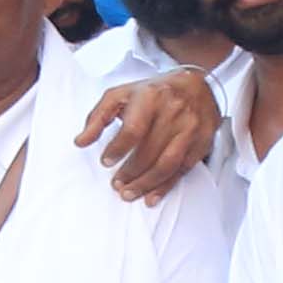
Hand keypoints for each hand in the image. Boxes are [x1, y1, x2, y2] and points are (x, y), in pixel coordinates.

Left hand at [75, 70, 221, 206]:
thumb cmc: (152, 93)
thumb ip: (98, 117)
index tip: (106, 162)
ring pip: (167, 163)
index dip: (118, 149)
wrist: (195, 85)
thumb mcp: (121, 95)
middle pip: (150, 150)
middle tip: (116, 185)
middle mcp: (173, 111)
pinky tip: (151, 197)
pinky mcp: (201, 142)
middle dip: (130, 172)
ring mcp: (190, 128)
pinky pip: (183, 170)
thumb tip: (80, 142)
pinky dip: (165, 186)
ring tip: (129, 193)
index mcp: (150, 97)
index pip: (134, 129)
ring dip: (146, 183)